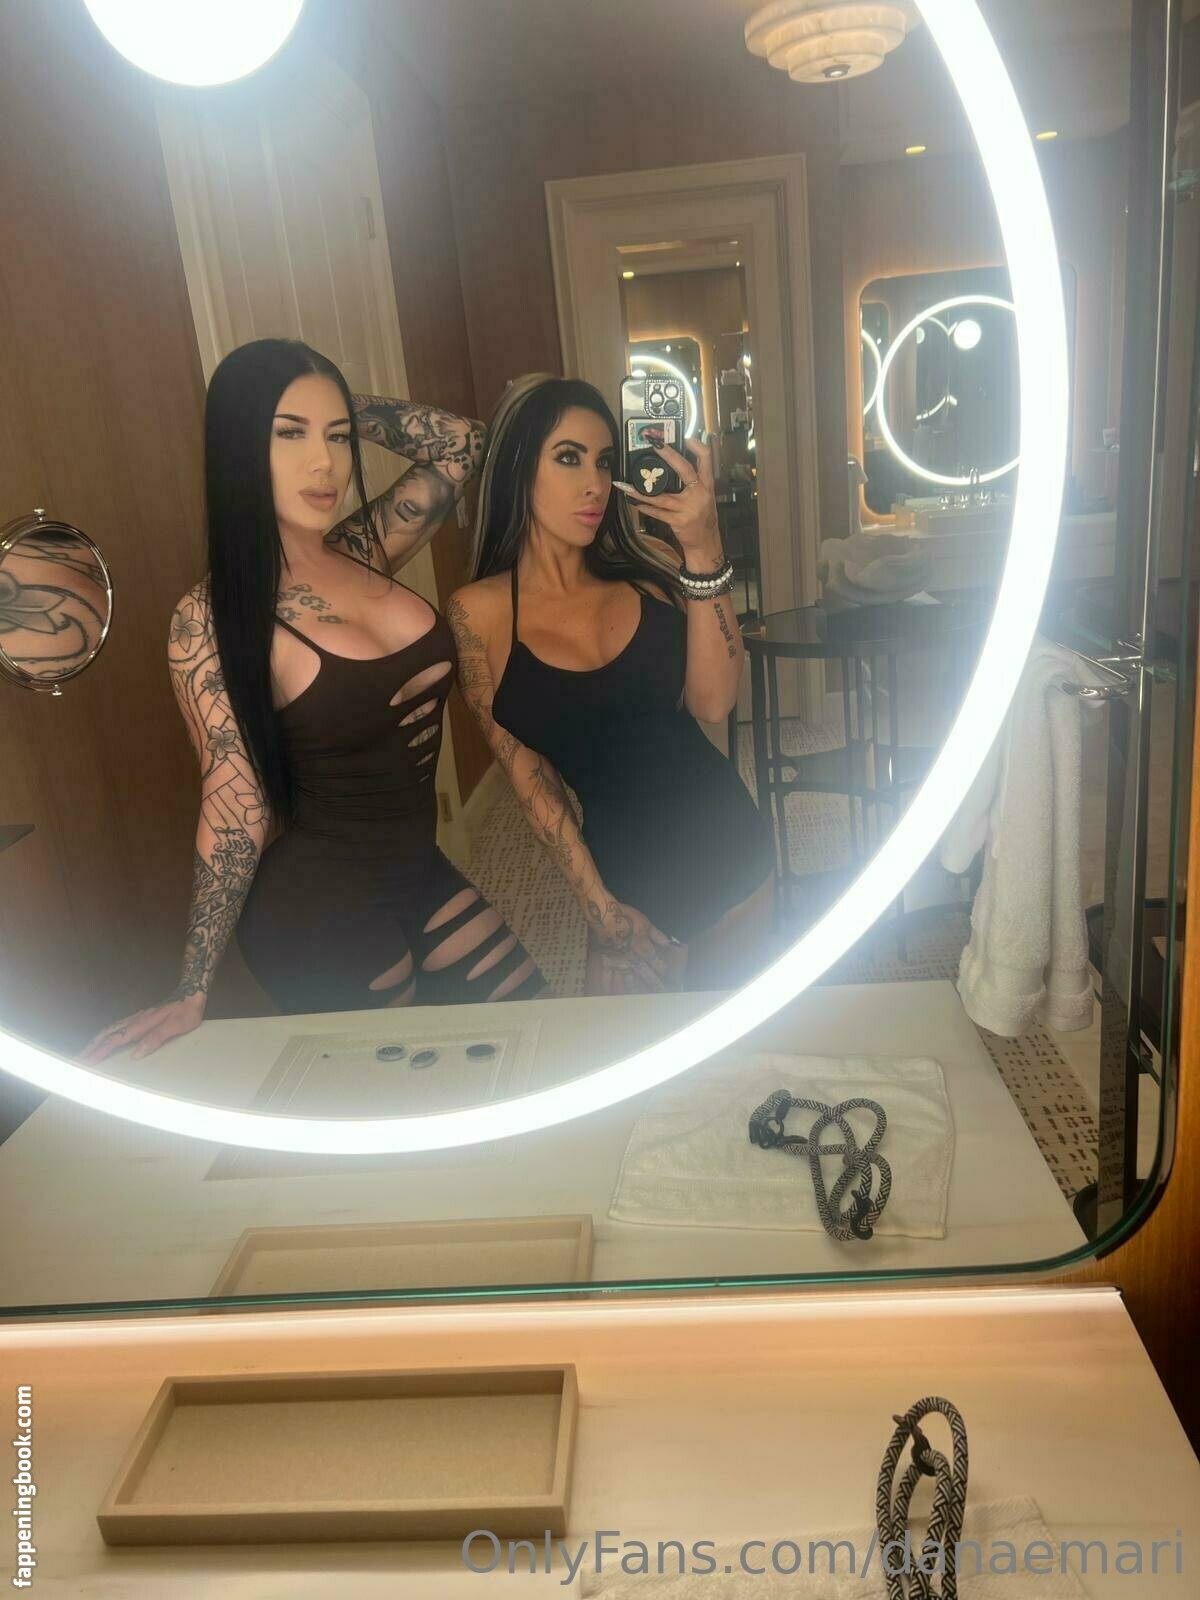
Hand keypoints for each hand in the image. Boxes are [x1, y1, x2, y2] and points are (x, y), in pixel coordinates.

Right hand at [80, 990, 205, 1065]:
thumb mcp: (176, 1026)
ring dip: (96, 1041)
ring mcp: (137, 1017)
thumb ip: (156, 1038)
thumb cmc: (186, 1011)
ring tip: (85, 1051)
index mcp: (142, 1024)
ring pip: (111, 1029)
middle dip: (92, 1047)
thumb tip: (135, 1055)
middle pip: (108, 1034)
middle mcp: (136, 1020)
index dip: (101, 1052)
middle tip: (77, 1059)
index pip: (116, 1040)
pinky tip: (104, 1038)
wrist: (192, 992)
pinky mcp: (140, 1017)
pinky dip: (106, 1034)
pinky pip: (117, 1026)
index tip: (87, 1061)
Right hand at [589, 902, 676, 994]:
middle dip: (653, 984)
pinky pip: (608, 977)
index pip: (655, 962)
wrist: (603, 915)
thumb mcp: (643, 921)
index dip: (662, 970)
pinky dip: (610, 988)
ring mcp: (619, 962)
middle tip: (660, 995)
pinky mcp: (606, 962)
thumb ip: (656, 934)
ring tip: (641, 1001)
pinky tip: (612, 997)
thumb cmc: (623, 916)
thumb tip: (668, 944)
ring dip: (636, 990)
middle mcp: (632, 958)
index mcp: (643, 947)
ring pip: (629, 979)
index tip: (668, 979)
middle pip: (645, 974)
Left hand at [614, 434, 721, 563]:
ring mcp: (688, 508)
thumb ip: (695, 482)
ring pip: (661, 497)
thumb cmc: (703, 517)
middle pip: (684, 469)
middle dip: (669, 454)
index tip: (686, 437)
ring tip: (626, 485)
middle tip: (655, 444)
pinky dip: (645, 507)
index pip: (707, 459)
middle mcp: (699, 493)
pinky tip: (634, 503)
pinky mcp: (678, 521)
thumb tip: (675, 462)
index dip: (697, 446)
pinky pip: (657, 512)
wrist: (706, 542)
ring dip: (641, 491)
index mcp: (707, 484)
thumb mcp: (705, 496)